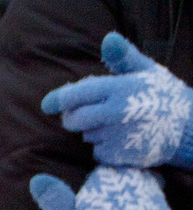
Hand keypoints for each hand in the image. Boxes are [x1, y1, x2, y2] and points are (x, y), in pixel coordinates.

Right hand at [31, 166, 192, 209]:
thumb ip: (54, 200)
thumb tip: (35, 179)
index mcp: (103, 176)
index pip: (97, 176)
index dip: (94, 192)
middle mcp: (126, 174)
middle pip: (115, 178)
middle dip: (112, 192)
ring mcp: (145, 183)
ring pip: (131, 185)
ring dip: (127, 197)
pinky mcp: (159, 195)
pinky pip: (147, 193)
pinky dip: (141, 203)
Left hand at [41, 32, 192, 168]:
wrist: (186, 127)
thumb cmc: (162, 95)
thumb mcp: (146, 72)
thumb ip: (123, 58)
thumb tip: (108, 38)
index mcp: (121, 89)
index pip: (80, 93)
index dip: (60, 99)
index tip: (46, 104)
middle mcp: (116, 112)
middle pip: (75, 119)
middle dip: (73, 116)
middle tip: (84, 113)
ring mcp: (116, 136)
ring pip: (86, 134)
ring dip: (93, 130)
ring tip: (117, 122)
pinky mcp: (118, 155)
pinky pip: (97, 151)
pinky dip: (103, 146)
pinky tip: (121, 138)